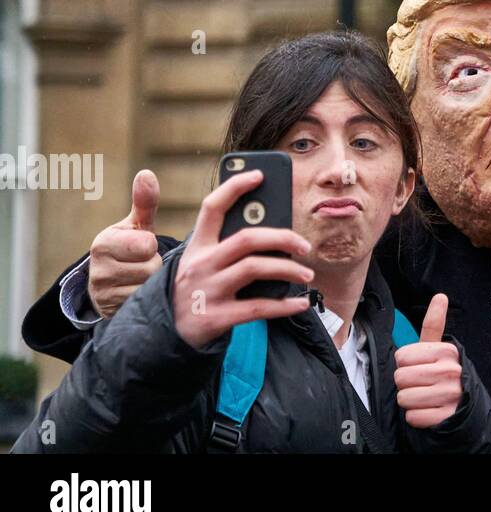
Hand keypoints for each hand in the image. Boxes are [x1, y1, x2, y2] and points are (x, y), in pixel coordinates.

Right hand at [89, 170, 164, 318]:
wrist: (110, 283)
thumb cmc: (130, 247)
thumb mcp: (137, 225)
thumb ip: (144, 202)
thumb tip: (146, 174)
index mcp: (103, 243)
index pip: (145, 245)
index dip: (151, 246)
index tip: (143, 246)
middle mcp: (98, 270)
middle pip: (150, 268)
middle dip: (154, 266)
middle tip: (145, 264)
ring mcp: (102, 294)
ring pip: (148, 288)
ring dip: (152, 284)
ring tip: (141, 279)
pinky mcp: (110, 313)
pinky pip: (143, 305)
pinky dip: (146, 300)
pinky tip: (140, 295)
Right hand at [171, 171, 314, 348]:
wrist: (162, 336)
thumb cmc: (195, 290)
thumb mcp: (199, 264)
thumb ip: (226, 247)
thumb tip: (273, 231)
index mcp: (197, 247)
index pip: (212, 207)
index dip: (235, 187)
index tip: (259, 174)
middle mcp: (200, 264)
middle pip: (247, 238)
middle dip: (282, 237)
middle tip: (304, 245)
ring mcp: (207, 291)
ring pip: (255, 268)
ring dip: (288, 269)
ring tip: (307, 274)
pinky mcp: (216, 318)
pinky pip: (258, 308)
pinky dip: (284, 306)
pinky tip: (300, 303)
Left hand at [394, 294, 463, 429]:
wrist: (465, 406)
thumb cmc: (444, 374)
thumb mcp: (439, 349)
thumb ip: (434, 324)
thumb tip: (440, 296)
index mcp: (446, 351)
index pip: (401, 357)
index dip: (405, 364)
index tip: (419, 367)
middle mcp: (450, 371)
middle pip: (400, 378)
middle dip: (406, 384)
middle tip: (421, 384)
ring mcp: (450, 395)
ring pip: (404, 398)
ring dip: (410, 401)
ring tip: (425, 397)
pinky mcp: (446, 417)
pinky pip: (413, 417)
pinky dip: (416, 417)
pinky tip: (428, 411)